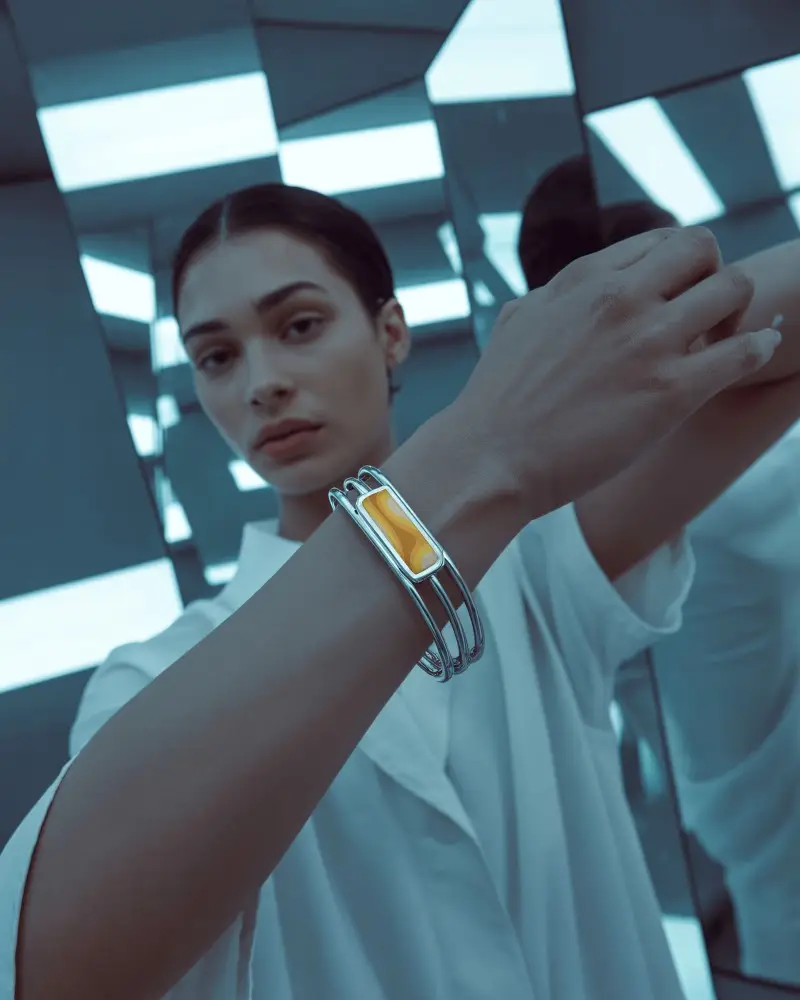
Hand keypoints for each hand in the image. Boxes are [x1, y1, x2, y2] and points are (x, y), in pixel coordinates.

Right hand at [458, 226, 780, 512]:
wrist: (490, 458)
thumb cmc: (497, 401)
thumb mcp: (518, 322)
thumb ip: (555, 298)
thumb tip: (568, 294)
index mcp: (584, 278)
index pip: (661, 240)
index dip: (678, 268)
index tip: (674, 299)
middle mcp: (620, 298)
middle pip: (704, 249)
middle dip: (712, 277)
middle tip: (703, 317)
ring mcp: (648, 342)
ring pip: (735, 288)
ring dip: (737, 313)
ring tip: (720, 343)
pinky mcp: (670, 392)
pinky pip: (743, 352)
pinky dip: (757, 349)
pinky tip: (754, 355)